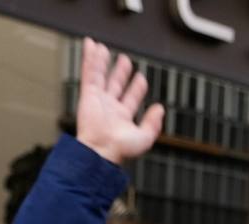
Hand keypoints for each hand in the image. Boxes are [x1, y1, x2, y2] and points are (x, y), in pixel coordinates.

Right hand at [76, 37, 164, 164]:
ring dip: (103, 62)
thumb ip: (153, 123)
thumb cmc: (120, 149)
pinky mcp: (88, 94)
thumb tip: (160, 108)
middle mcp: (109, 108)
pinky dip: (90, 59)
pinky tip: (92, 47)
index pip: (131, 98)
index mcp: (122, 117)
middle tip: (125, 60)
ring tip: (104, 49)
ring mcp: (98, 100)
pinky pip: (90, 73)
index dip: (137, 88)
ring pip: (101, 76)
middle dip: (120, 72)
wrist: (100, 150)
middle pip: (116, 84)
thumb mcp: (144, 138)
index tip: (141, 78)